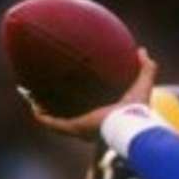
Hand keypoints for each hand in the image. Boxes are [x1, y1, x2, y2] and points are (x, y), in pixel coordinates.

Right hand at [30, 47, 157, 139]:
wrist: (130, 123)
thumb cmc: (138, 109)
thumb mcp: (142, 84)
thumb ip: (146, 68)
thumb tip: (141, 50)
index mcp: (104, 116)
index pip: (89, 110)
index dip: (80, 102)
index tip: (72, 90)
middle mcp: (90, 125)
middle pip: (69, 117)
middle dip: (57, 107)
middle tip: (47, 93)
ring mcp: (79, 128)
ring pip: (56, 120)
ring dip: (44, 110)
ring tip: (33, 97)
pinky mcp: (73, 128)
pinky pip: (51, 123)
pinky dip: (41, 116)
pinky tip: (32, 106)